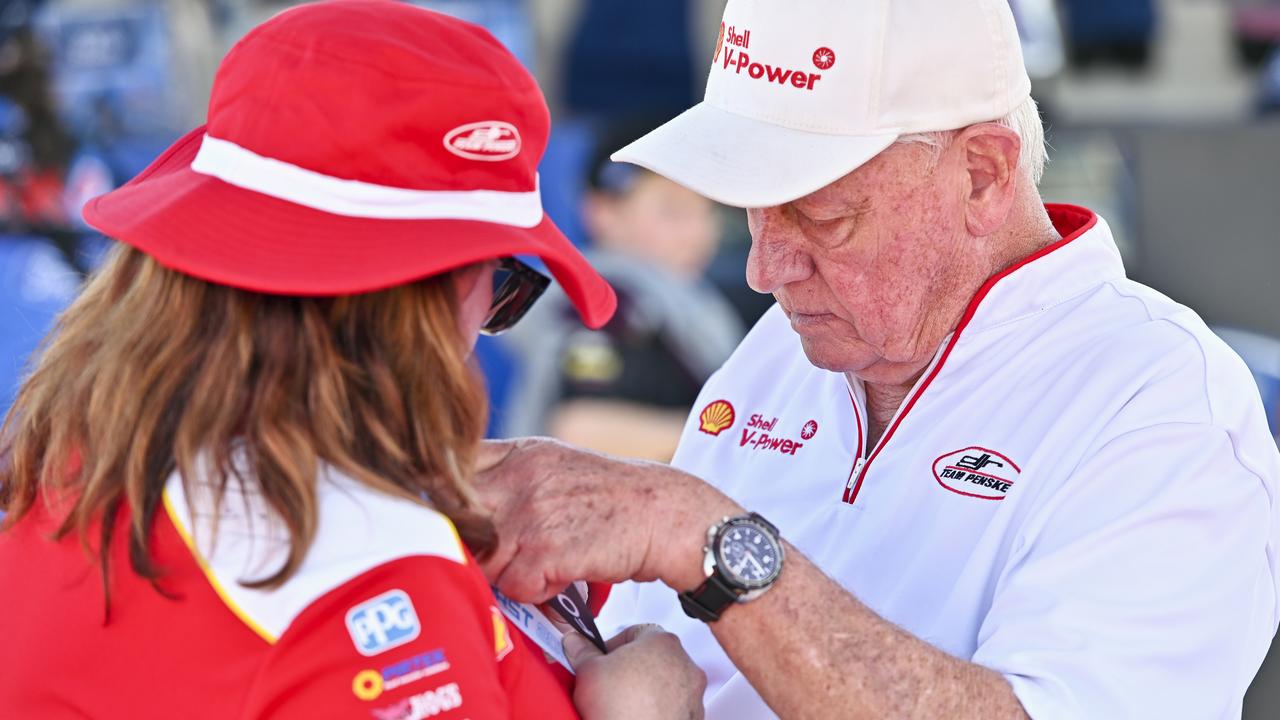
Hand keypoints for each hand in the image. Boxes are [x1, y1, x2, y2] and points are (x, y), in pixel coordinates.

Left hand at [473, 437, 739, 601]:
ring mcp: (529, 513)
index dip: (442, 497)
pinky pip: (515, 587)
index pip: (448, 467)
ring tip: (547, 562)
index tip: (450, 515)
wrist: (666, 516)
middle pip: (456, 520)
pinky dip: (538, 592)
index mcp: (520, 452)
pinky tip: (565, 574)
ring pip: (484, 561)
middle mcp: (519, 476)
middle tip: (503, 553)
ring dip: (510, 573)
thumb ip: (509, 475)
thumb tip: (455, 501)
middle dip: (471, 544)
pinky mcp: (544, 551)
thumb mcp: (555, 465)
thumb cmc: (613, 499)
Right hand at [567, 624, 706, 719]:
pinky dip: (657, 711)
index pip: (636, 632)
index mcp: (662, 642)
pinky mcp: (693, 717)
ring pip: (664, 684)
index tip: (601, 659)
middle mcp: (684, 664)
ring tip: (622, 705)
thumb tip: (576, 641)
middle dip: (630, 669)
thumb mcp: (589, 671)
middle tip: (609, 683)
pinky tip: (636, 718)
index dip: (614, 645)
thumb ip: (583, 650)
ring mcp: (693, 693)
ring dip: (645, 691)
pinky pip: (672, 707)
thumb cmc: (623, 709)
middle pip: (652, 658)